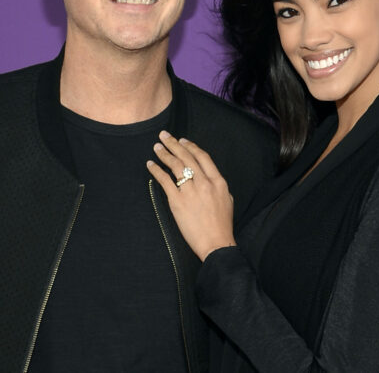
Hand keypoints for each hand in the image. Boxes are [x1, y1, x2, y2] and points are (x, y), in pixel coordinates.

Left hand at [147, 131, 235, 261]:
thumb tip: (206, 177)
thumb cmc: (222, 225)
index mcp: (218, 182)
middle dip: (174, 144)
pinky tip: (150, 164)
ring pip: (176, 166)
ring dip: (164, 154)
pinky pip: (165, 181)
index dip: (191, 147)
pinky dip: (156, 171)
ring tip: (156, 147)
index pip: (203, 157)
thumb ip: (217, 186)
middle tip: (164, 135)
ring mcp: (191, 192)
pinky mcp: (177, 202)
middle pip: (187, 157)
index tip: (182, 140)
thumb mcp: (228, 200)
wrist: (216, 242)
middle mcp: (205, 183)